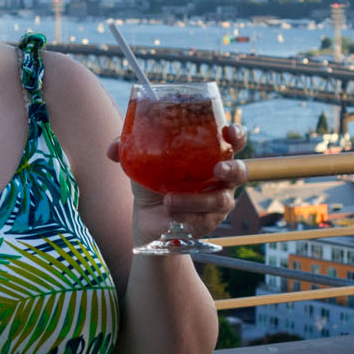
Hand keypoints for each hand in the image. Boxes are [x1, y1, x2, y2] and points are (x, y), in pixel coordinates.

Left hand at [107, 123, 247, 243]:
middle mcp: (221, 177)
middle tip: (217, 170)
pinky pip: (205, 221)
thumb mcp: (141, 161)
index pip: (234, 141)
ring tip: (170, 200)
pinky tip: (172, 215)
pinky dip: (187, 217)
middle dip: (232, 170)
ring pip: (221, 201)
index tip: (229, 131)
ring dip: (196, 201)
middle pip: (241, 172)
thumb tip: (112, 149)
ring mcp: (219, 200)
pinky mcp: (210, 222)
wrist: (148, 216)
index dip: (237, 135)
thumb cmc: (153, 179)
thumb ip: (128, 149)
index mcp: (210, 154)